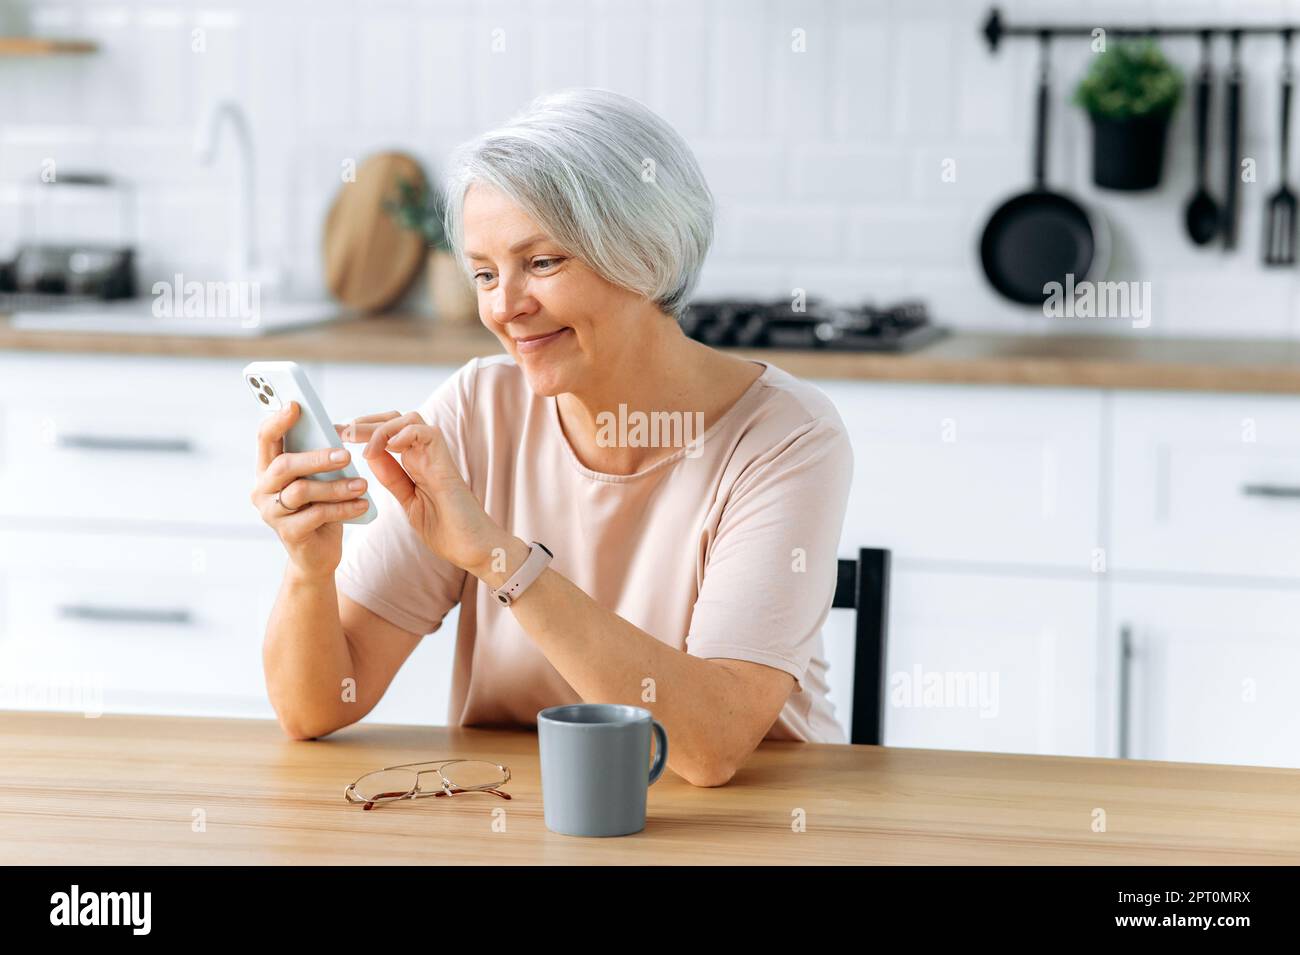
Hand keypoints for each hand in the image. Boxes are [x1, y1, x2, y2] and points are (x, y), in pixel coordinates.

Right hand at [251, 401, 369, 580]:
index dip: (278, 421)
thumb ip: (317, 457)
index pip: (265, 439)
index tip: (296, 405)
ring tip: (362, 484)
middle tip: (346, 455)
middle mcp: (262, 489)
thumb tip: (338, 430)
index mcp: (267, 469)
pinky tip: (362, 504)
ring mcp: (271, 513)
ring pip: (302, 491)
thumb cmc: (319, 508)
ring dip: (336, 486)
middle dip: (317, 458)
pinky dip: (343, 508)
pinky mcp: (288, 534)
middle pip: (284, 465)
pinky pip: (317, 515)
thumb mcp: (318, 479)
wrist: (317, 554)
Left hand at [339, 410, 508, 576]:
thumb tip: (370, 457)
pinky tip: (385, 448)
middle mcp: (426, 456)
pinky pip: (427, 433)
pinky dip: (403, 434)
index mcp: (416, 465)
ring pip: (409, 420)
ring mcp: (437, 458)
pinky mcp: (446, 464)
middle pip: (396, 420)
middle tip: (341, 432)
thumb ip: (393, 480)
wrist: (475, 550)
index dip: (363, 432)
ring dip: (381, 426)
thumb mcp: (409, 503)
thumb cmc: (448, 532)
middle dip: (366, 422)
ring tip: (360, 441)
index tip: (336, 435)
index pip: (388, 435)